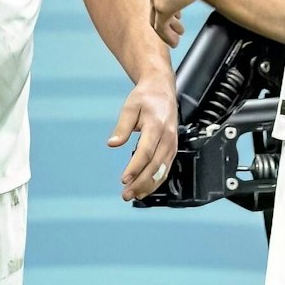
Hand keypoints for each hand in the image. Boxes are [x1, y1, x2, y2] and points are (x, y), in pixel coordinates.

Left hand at [110, 73, 177, 199]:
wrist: (162, 89)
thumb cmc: (145, 97)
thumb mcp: (129, 107)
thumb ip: (122, 127)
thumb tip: (112, 144)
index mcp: (156, 126)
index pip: (146, 152)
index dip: (135, 167)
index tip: (124, 179)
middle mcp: (167, 137)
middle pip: (155, 165)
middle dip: (141, 182)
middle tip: (126, 194)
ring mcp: (172, 144)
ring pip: (162, 170)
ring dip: (148, 185)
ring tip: (133, 196)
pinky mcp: (172, 148)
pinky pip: (166, 168)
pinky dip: (156, 181)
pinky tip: (145, 189)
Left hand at [148, 0, 211, 45]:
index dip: (168, 2)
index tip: (177, 12)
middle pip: (154, 5)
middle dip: (166, 18)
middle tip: (176, 26)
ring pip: (155, 18)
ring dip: (166, 30)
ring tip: (175, 38)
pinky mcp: (162, 7)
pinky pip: (160, 26)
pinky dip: (166, 36)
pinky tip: (175, 42)